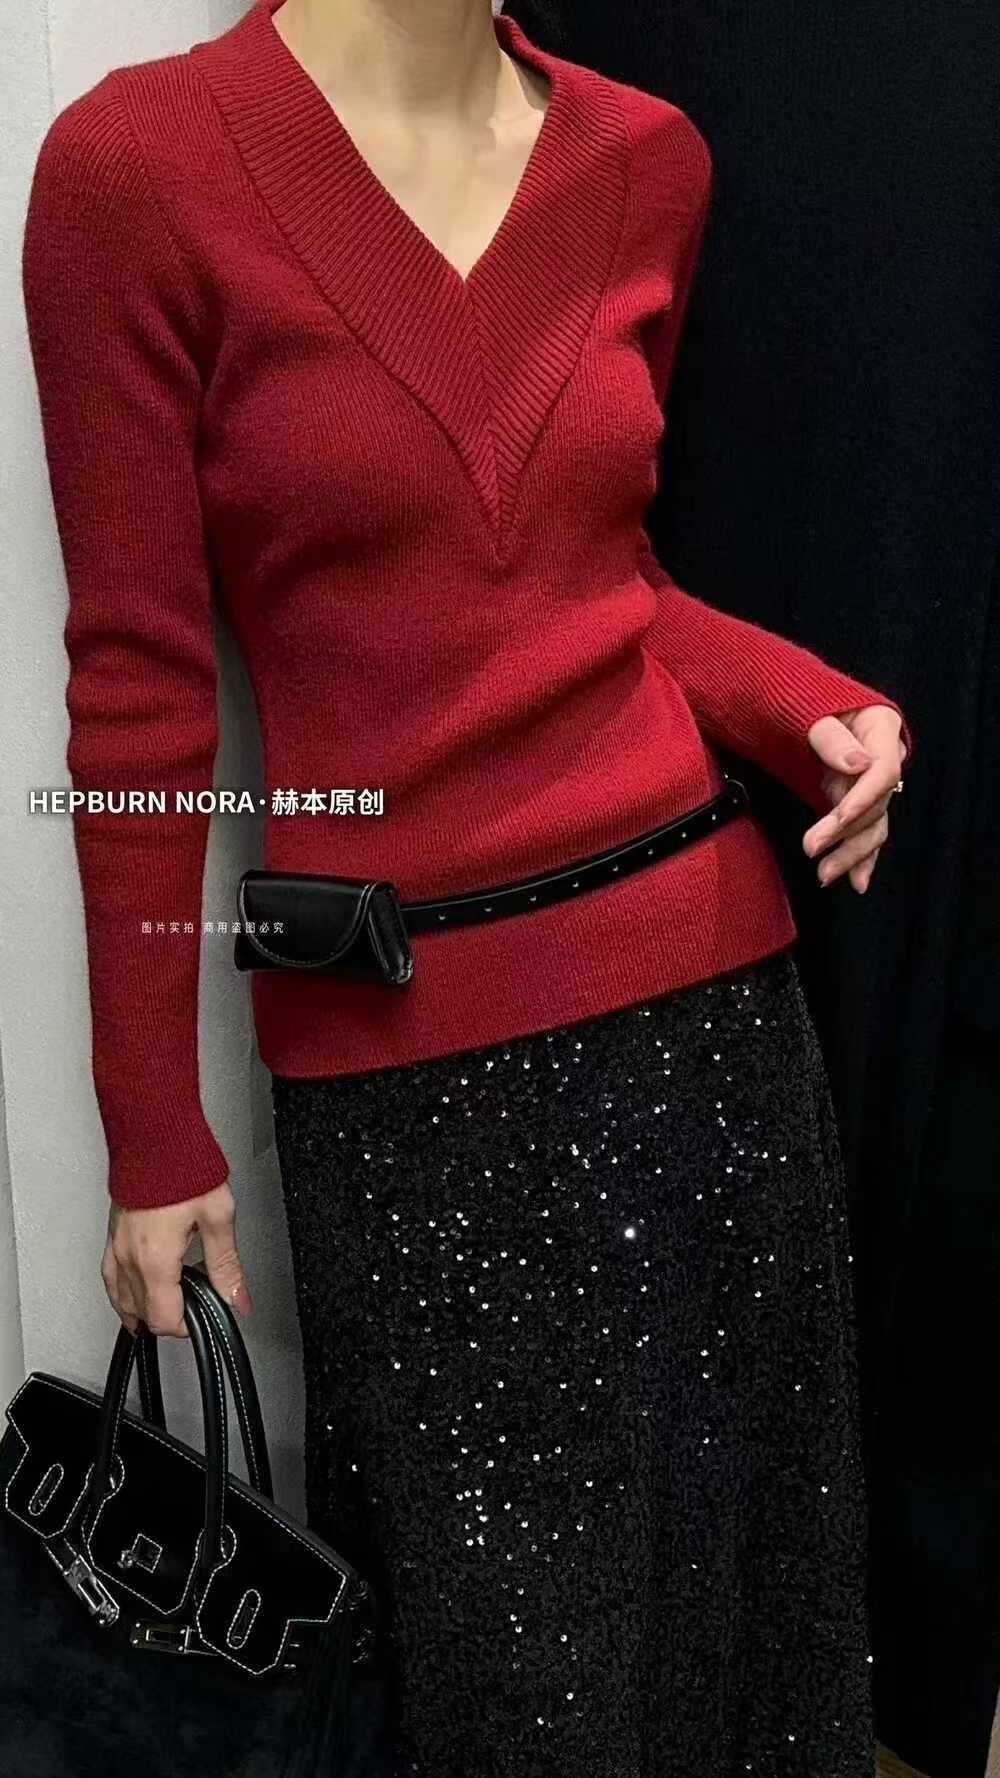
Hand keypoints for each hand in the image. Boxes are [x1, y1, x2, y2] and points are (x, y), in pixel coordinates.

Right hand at [101, 1180, 252, 1338]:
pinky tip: (137, 1290)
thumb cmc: (184, 1166)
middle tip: (197, 1300)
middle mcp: (129, 1258)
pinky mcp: (113, 1234)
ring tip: (172, 1300)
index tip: (205, 1313)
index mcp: (155, 1259)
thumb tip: (238, 1299)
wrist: (156, 1134)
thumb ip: (227, 1265)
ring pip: (122, 1300)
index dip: (188, 1326)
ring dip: (145, 1308)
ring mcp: (117, 1247)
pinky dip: (123, 1292)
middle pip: (143, 1314)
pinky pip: (111, 1278)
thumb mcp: (218, 1218)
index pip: (163, 1319)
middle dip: (171, 1315)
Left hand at [802, 705, 906, 892]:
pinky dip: (860, 855)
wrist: (779, 693)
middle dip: (846, 831)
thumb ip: (830, 737)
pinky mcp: (851, 793)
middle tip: (811, 849)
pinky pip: (863, 828)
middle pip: (877, 803)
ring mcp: (867, 777)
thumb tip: (859, 764)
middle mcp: (882, 754)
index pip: (882, 772)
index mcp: (880, 726)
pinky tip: (857, 881)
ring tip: (824, 876)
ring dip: (851, 853)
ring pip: (871, 823)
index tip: (837, 819)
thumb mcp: (806, 709)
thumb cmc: (791, 693)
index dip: (862, 799)